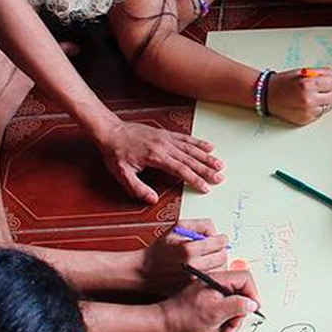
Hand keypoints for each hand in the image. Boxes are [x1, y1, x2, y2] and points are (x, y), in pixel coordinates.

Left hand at [96, 121, 224, 203]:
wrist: (111, 131)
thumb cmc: (115, 153)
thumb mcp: (121, 174)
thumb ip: (137, 188)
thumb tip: (153, 200)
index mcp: (156, 156)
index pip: (180, 170)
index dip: (195, 179)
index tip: (206, 187)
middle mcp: (164, 146)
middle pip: (190, 159)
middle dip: (207, 169)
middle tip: (220, 177)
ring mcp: (166, 138)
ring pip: (191, 148)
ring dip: (206, 157)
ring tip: (220, 164)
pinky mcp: (165, 133)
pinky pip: (186, 138)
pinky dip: (198, 142)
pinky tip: (208, 147)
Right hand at [140, 219, 230, 293]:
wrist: (148, 270)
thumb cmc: (162, 249)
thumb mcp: (177, 228)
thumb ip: (199, 224)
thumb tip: (215, 232)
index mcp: (188, 250)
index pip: (219, 243)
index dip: (221, 239)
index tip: (220, 239)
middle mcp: (193, 266)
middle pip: (222, 257)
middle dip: (220, 251)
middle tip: (214, 249)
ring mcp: (194, 280)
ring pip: (220, 270)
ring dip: (217, 263)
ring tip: (207, 259)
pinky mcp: (194, 289)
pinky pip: (213, 280)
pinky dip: (212, 273)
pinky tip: (203, 268)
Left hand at [158, 269, 260, 331]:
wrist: (165, 323)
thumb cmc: (186, 316)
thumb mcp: (217, 312)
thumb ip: (238, 305)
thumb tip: (253, 303)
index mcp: (218, 280)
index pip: (245, 278)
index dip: (253, 293)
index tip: (254, 308)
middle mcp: (215, 283)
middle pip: (240, 293)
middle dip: (240, 312)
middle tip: (234, 326)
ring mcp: (211, 293)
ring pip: (232, 303)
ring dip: (231, 320)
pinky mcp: (207, 302)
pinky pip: (222, 309)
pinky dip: (222, 321)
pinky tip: (215, 329)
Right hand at [266, 67, 331, 124]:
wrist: (266, 95)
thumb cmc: (284, 82)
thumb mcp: (303, 72)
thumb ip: (324, 72)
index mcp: (307, 85)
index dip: (329, 81)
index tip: (323, 80)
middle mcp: (308, 100)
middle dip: (329, 91)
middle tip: (318, 88)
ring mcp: (307, 112)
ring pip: (328, 106)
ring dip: (324, 100)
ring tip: (311, 95)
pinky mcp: (306, 120)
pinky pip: (320, 113)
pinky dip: (317, 108)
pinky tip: (306, 103)